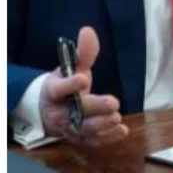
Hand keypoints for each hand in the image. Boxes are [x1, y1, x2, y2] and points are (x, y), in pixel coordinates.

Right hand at [39, 26, 128, 145]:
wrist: (50, 111)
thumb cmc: (65, 86)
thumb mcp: (72, 68)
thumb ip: (83, 52)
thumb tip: (88, 30)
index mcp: (53, 91)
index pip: (59, 89)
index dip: (70, 84)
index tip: (84, 78)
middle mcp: (58, 112)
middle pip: (74, 112)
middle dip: (94, 107)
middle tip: (113, 102)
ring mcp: (68, 128)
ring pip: (83, 130)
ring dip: (102, 125)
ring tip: (117, 117)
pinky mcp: (78, 139)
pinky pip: (92, 141)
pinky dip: (107, 138)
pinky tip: (122, 130)